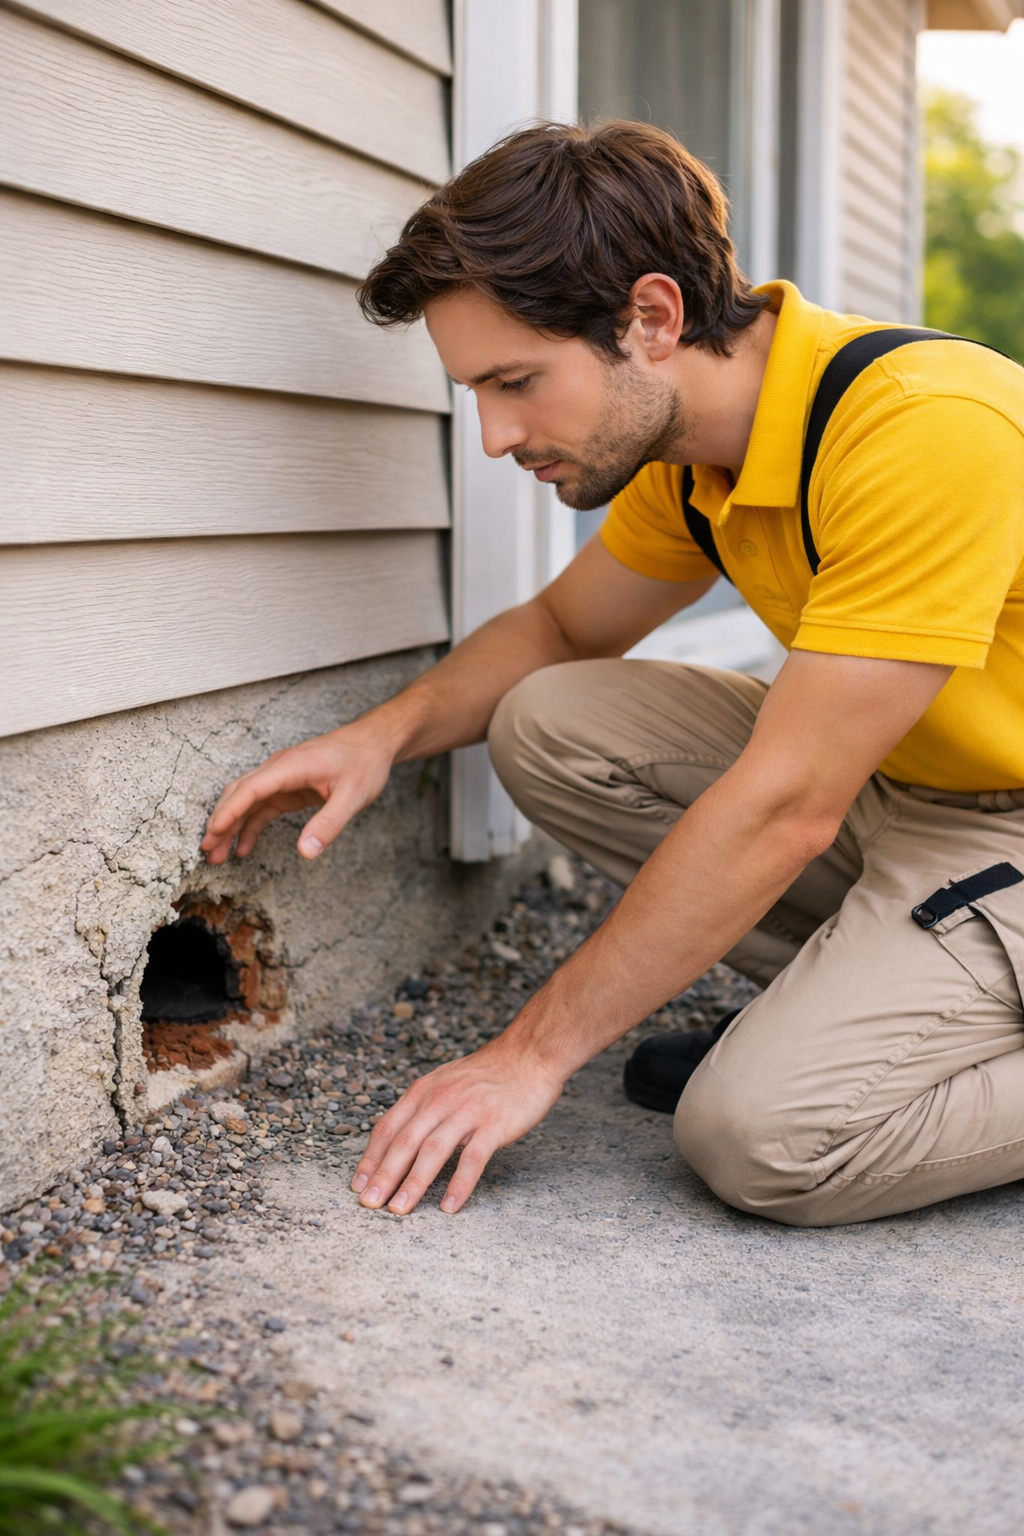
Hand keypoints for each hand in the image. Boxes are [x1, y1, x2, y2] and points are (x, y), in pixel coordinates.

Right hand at [200, 722, 394, 863]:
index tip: (212, 834)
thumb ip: (329, 824)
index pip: (250, 789)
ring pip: (246, 801)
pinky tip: (243, 847)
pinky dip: (250, 825)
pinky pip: (262, 807)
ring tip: (217, 855)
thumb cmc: (364, 764)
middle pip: (239, 794)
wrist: (374, 743)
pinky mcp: (288, 788)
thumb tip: (307, 853)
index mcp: (291, 766)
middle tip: (207, 851)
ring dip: (230, 826)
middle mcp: (279, 769)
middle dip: (220, 822)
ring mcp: (282, 778)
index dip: (229, 812)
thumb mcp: (352, 796)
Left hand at [350, 1036, 564, 1214]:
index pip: (388, 1128)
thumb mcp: (444, 1081)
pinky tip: (449, 1206)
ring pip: (433, 1152)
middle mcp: (440, 1099)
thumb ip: (422, 1106)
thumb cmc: (487, 1073)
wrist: (529, 1054)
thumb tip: (398, 1138)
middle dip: (383, 1176)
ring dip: (413, 1184)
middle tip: (368, 1204)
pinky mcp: (494, 1124)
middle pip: (404, 1142)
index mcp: (424, 1091)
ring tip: (398, 1209)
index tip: (358, 1185)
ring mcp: (467, 1111)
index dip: (370, 1158)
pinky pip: (473, 1159)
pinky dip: (459, 1184)